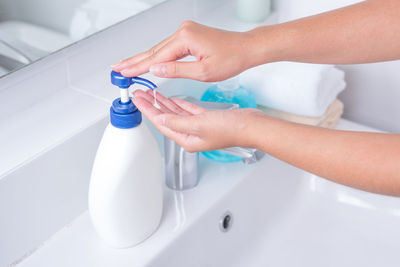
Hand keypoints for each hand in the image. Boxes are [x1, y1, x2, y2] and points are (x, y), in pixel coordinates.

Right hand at [112, 21, 253, 81]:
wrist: (245, 49)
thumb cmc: (231, 59)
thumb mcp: (203, 72)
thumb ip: (177, 71)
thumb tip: (156, 70)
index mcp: (185, 39)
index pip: (156, 57)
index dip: (138, 67)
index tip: (124, 73)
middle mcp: (183, 31)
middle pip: (154, 50)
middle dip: (134, 61)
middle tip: (117, 68)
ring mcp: (185, 32)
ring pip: (159, 49)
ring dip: (143, 58)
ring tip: (127, 66)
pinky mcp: (189, 35)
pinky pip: (168, 47)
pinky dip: (156, 55)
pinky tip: (148, 61)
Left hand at [132, 90, 263, 151]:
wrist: (251, 126)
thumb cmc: (230, 129)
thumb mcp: (199, 124)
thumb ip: (178, 122)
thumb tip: (160, 120)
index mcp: (187, 139)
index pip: (161, 123)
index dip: (148, 110)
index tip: (137, 100)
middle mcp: (191, 134)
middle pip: (165, 118)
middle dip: (152, 105)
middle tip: (140, 93)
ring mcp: (198, 127)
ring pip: (175, 114)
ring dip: (163, 103)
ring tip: (152, 93)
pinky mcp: (207, 120)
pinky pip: (188, 111)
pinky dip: (179, 104)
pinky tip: (172, 99)